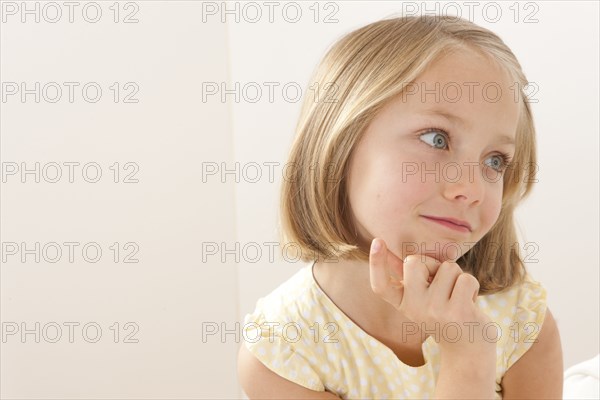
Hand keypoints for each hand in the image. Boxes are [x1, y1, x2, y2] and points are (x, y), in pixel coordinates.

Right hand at [369, 238, 494, 355]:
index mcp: (402, 303)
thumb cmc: (443, 314)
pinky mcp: (459, 312)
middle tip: (441, 283)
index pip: (381, 285)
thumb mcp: (420, 298)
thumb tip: (389, 252)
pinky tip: (469, 302)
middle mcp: (414, 308)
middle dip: (432, 263)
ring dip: (458, 277)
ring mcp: (436, 310)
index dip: (376, 263)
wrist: (467, 348)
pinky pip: (466, 278)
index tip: (378, 241)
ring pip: (448, 267)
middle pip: (414, 261)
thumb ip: (407, 276)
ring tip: (457, 296)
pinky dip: (472, 286)